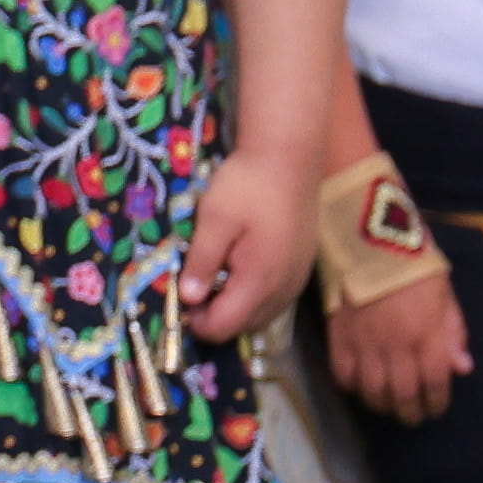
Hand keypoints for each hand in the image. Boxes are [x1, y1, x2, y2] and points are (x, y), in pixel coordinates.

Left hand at [180, 146, 318, 341]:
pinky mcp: (302, 267)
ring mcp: (297, 279)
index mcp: (260, 281)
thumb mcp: (214, 219)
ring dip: (235, 304)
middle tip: (194, 281)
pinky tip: (240, 265)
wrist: (290, 156)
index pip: (224, 327)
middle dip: (215, 314)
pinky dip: (254, 293)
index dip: (197, 322)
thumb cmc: (248, 184)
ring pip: (261, 314)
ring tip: (216, 271)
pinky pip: (275, 297)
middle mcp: (284, 289)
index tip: (180, 298)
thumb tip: (188, 299)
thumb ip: (201, 261)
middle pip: (244, 325)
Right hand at [329, 268, 472, 420]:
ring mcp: (365, 344)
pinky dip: (353, 387)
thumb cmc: (415, 268)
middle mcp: (397, 345)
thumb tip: (461, 368)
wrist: (371, 242)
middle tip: (413, 417)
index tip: (436, 408)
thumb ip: (454, 333)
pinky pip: (343, 374)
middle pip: (403, 394)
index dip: (437, 402)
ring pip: (373, 391)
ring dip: (383, 404)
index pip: (435, 382)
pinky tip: (361, 386)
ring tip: (388, 405)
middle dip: (410, 412)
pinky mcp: (339, 337)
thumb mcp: (446, 297)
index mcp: (427, 334)